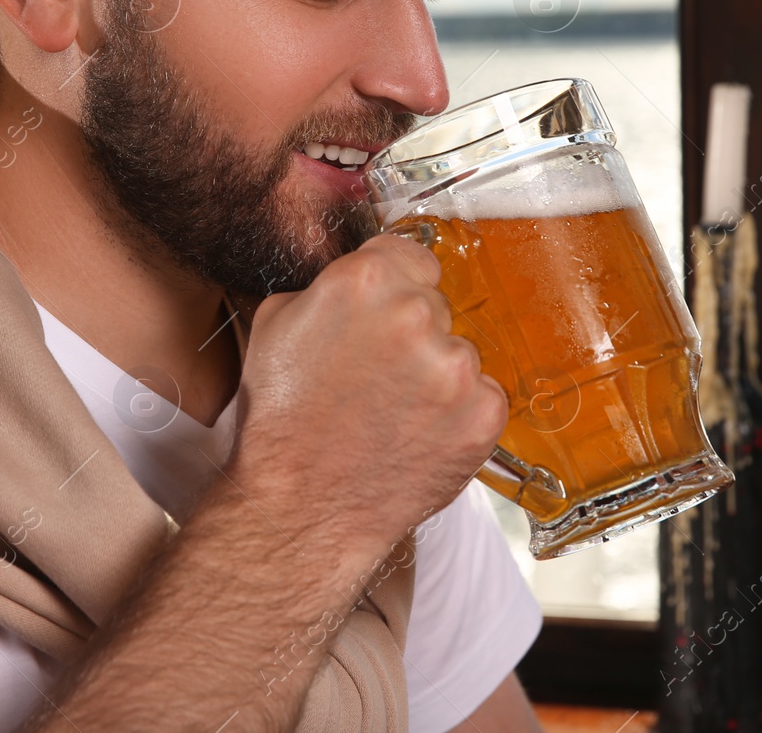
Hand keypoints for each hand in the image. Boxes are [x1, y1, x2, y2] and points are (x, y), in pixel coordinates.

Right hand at [229, 233, 507, 560]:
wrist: (302, 507)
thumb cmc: (283, 421)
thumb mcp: (277, 323)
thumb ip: (328, 285)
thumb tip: (356, 273)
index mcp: (365, 280)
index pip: (410, 255)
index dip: (394, 287)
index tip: (384, 315)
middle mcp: (417, 314)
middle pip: (434, 305)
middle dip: (412, 334)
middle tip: (377, 376)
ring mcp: (456, 367)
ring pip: (459, 352)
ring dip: (436, 376)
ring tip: (392, 413)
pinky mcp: (484, 414)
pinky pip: (484, 397)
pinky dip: (459, 416)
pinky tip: (417, 434)